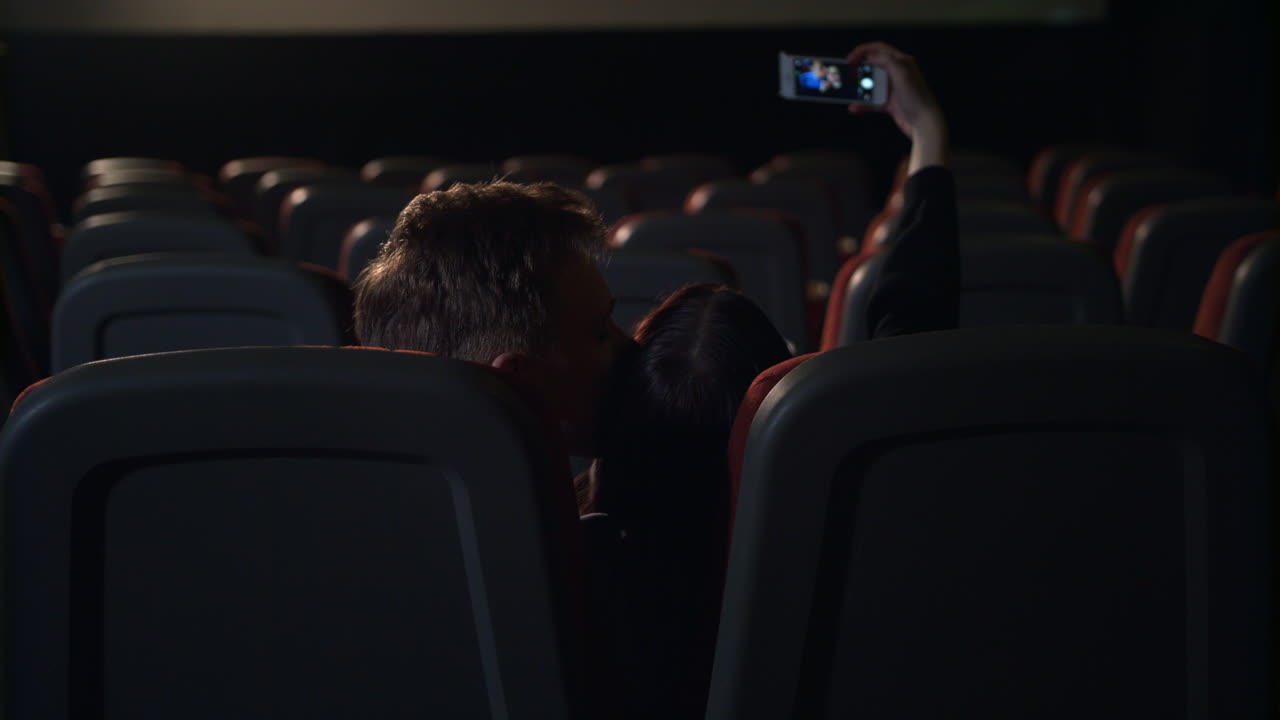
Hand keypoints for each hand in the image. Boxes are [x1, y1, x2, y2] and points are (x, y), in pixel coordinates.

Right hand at [846, 42, 947, 171]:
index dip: (863, 51)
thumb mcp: (902, 72)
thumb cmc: (917, 97)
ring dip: (859, 88)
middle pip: (873, 65)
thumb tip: (871, 57)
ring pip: (871, 84)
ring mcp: (893, 89)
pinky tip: (855, 108)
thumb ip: (886, 61)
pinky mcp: (890, 103)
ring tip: (849, 91)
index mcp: (902, 62)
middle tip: (847, 74)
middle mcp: (897, 73)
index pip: (879, 49)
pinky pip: (872, 102)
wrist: (924, 122)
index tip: (850, 59)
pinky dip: (863, 105)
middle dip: (859, 69)